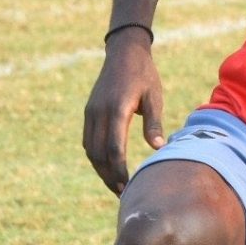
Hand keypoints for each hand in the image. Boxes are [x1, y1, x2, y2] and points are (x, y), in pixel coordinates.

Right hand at [82, 28, 166, 195]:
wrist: (124, 52)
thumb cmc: (144, 74)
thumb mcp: (154, 97)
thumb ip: (153, 123)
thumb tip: (157, 148)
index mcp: (117, 110)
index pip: (114, 149)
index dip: (119, 171)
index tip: (128, 186)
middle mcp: (99, 113)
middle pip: (98, 154)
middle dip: (109, 176)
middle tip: (122, 193)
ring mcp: (91, 112)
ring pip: (90, 149)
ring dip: (100, 169)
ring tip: (115, 183)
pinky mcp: (89, 111)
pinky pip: (88, 140)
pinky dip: (95, 156)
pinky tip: (107, 165)